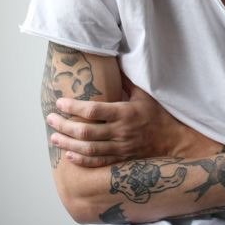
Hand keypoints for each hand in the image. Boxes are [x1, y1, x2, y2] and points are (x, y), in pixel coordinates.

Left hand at [46, 80, 222, 166]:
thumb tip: (112, 61)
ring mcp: (121, 149)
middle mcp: (121, 132)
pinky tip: (69, 156)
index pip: (93, 110)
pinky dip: (81, 160)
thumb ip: (126, 80)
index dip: (74, 107)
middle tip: (50, 119)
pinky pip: (98, 163)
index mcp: (125, 113)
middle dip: (64, 126)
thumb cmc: (158, 115)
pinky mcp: (121, 160)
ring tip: (53, 138)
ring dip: (68, 144)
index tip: (60, 103)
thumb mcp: (144, 94)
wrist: (173, 141)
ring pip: (88, 149)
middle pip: (86, 132)